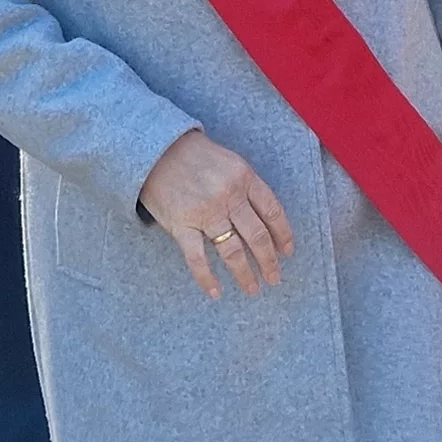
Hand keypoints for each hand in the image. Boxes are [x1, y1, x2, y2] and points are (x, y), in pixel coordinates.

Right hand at [137, 127, 292, 300]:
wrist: (154, 149)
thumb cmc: (193, 154)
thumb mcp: (229, 161)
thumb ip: (246, 186)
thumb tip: (262, 218)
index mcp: (245, 178)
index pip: (272, 212)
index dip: (283, 234)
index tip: (287, 251)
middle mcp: (229, 197)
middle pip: (257, 236)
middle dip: (269, 262)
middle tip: (274, 279)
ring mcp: (205, 213)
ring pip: (232, 251)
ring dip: (245, 274)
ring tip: (252, 289)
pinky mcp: (181, 225)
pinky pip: (197, 258)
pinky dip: (207, 278)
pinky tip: (215, 292)